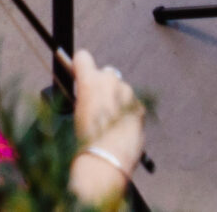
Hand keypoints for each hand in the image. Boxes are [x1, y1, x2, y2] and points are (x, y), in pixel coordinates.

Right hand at [66, 50, 143, 207]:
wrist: (107, 160)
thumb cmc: (87, 140)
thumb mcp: (76, 113)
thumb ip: (85, 97)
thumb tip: (88, 94)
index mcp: (90, 81)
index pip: (83, 57)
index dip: (80, 66)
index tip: (79, 75)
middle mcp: (111, 81)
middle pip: (105, 74)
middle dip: (102, 85)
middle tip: (97, 106)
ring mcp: (128, 93)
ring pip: (120, 90)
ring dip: (116, 100)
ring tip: (110, 124)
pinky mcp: (139, 107)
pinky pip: (131, 104)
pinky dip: (127, 113)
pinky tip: (121, 129)